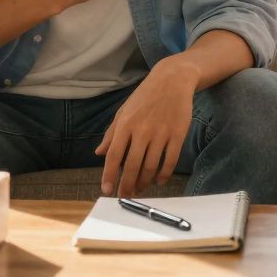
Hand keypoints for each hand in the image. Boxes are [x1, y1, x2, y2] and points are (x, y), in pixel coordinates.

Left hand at [97, 58, 196, 196]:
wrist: (173, 80)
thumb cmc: (145, 96)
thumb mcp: (124, 111)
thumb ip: (111, 133)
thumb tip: (99, 153)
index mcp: (126, 124)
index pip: (114, 156)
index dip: (109, 175)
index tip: (107, 191)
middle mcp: (142, 131)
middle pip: (132, 166)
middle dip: (127, 185)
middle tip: (125, 196)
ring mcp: (161, 133)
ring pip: (151, 166)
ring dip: (144, 182)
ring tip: (140, 189)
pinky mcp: (178, 134)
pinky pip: (170, 160)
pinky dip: (164, 174)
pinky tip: (159, 181)